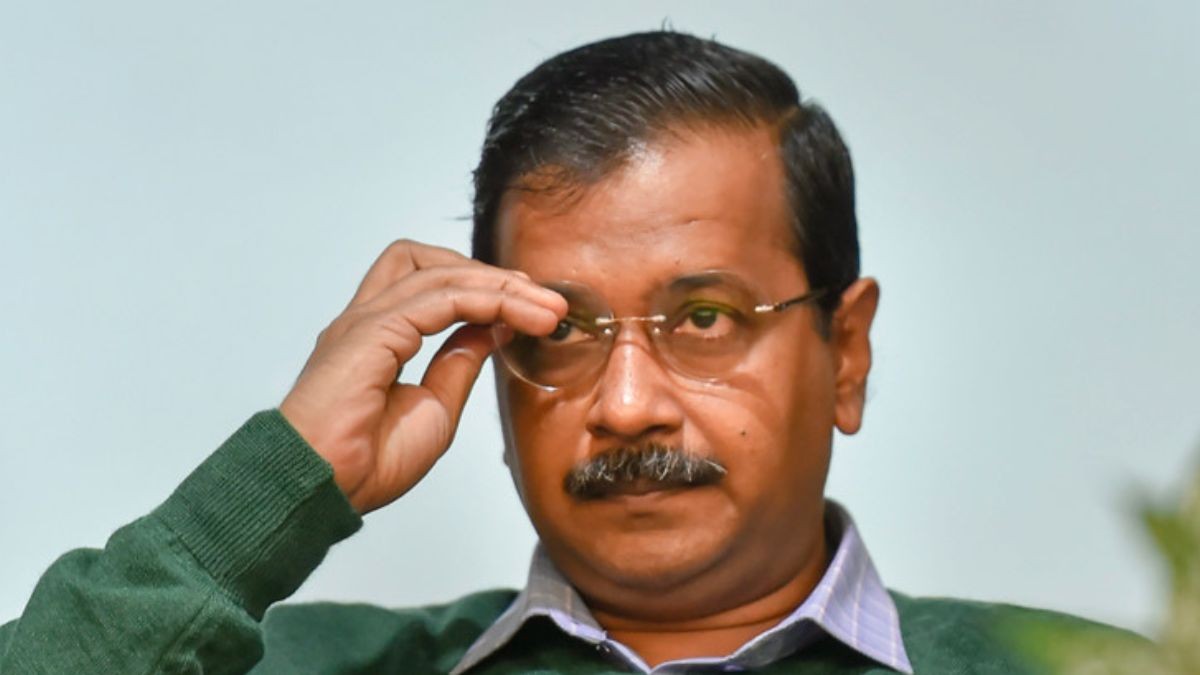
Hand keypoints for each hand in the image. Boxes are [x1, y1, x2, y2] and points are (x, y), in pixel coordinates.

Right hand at [279, 239, 565, 513]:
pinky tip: (517, 316)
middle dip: (495, 277)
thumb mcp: (435, 407)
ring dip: (502, 287)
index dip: (484, 288)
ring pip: (443, 274)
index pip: (431, 284)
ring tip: (545, 309)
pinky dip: (486, 299)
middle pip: (433, 264)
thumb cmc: (364, 463)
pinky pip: (441, 297)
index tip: (533, 309)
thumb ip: (459, 363)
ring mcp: (366, 320)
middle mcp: (367, 319)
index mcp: (377, 336)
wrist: (322, 488)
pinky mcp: (373, 330)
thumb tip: (492, 329)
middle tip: (547, 302)